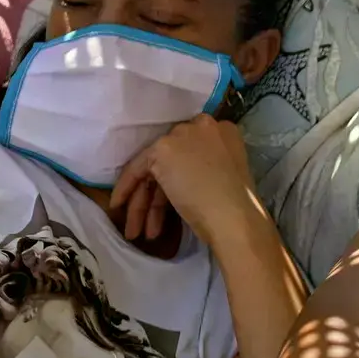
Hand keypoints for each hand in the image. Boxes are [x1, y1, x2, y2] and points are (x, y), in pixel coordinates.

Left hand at [112, 116, 264, 245]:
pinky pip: (136, 171)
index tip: (171, 197)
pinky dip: (126, 190)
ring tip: (139, 232)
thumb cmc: (238, 207)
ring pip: (154, 169)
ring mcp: (180, 137)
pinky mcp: (161, 151)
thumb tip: (188, 178)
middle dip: (157, 194)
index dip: (180, 174)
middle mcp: (201, 126)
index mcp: (223, 131)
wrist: (235, 218)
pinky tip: (121, 209)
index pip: (191, 149)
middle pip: (169, 159)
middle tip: (150, 223)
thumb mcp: (228, 176)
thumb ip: (211, 167)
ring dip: (144, 204)